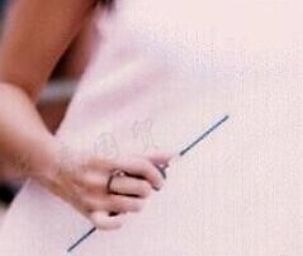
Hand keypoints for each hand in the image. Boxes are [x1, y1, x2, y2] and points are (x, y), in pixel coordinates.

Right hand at [41, 148, 174, 229]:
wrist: (56, 166)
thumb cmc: (92, 159)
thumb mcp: (117, 152)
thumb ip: (145, 155)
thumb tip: (173, 156)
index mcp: (108, 160)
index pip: (140, 166)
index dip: (156, 173)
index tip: (160, 180)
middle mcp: (99, 179)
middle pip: (138, 188)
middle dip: (146, 188)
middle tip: (143, 187)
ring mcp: (92, 198)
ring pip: (129, 206)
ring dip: (138, 203)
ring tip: (134, 198)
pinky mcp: (87, 213)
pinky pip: (107, 224)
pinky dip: (118, 221)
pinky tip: (121, 214)